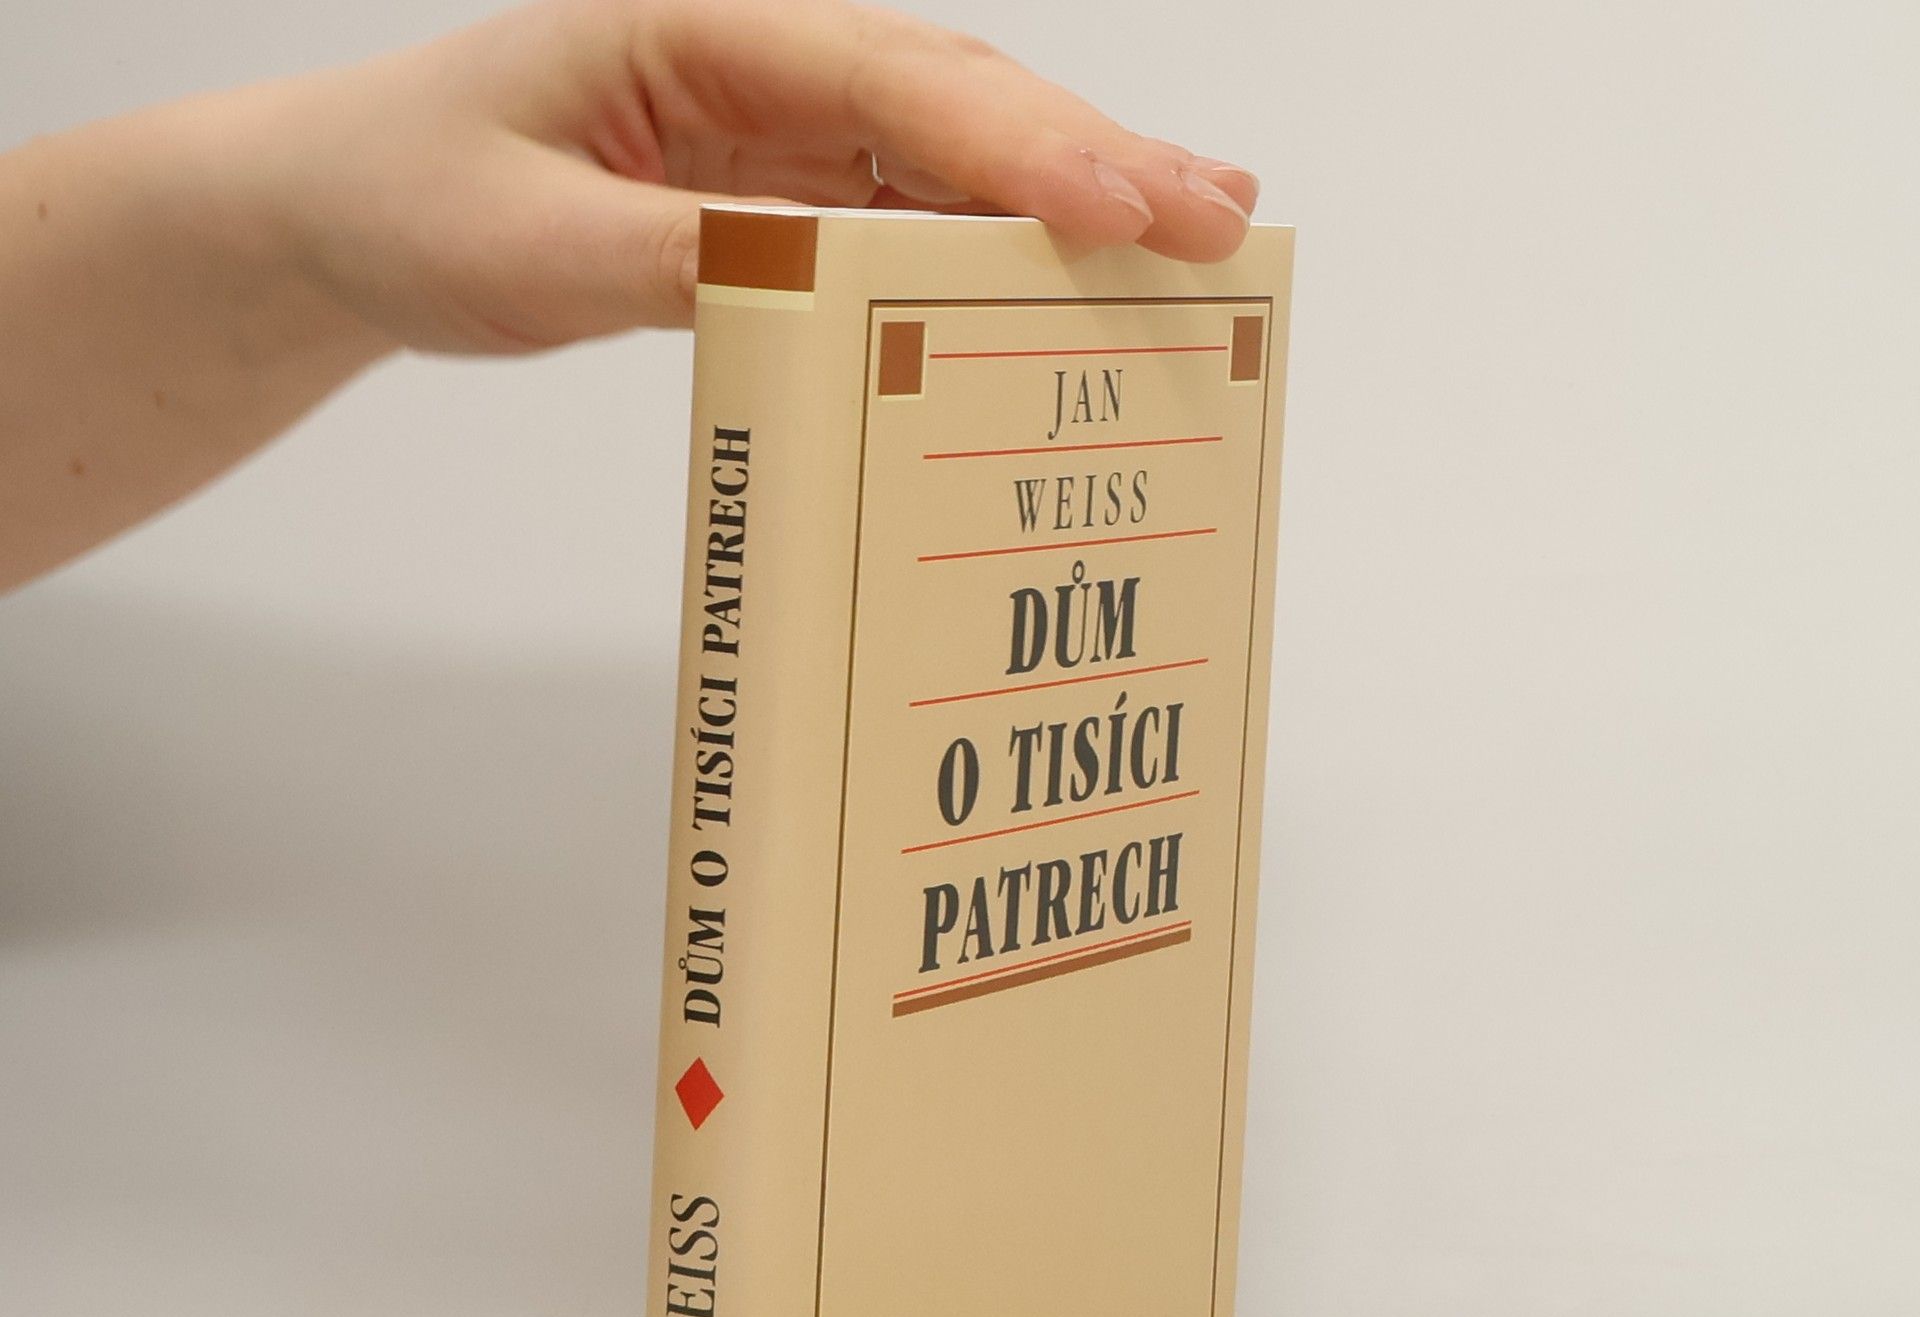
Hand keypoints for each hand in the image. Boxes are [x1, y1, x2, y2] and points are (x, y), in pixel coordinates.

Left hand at [242, 0, 1260, 352]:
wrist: (354, 210)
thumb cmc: (418, 197)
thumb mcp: (532, 244)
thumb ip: (683, 262)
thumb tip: (828, 297)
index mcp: (696, 26)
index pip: (883, 77)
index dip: (1010, 142)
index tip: (1113, 205)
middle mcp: (760, 56)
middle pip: (954, 100)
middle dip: (1091, 157)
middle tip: (1220, 218)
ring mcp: (780, 121)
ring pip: (954, 152)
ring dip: (1073, 198)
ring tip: (1198, 236)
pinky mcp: (782, 185)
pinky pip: (910, 211)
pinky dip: (997, 243)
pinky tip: (1077, 266)